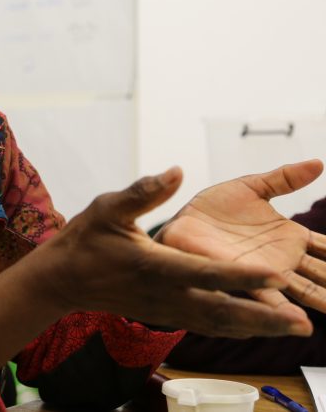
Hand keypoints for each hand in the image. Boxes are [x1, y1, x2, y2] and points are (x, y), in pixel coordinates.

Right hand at [39, 167, 311, 337]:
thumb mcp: (108, 207)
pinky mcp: (163, 316)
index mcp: (154, 265)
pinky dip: (236, 329)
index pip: (205, 273)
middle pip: (222, 312)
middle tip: (304, 324)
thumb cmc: (86, 239)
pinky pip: (206, 326)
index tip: (278, 276)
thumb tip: (177, 170)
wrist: (64, 279)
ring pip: (219, 325)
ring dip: (258, 329)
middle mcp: (165, 294)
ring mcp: (165, 310)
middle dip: (265, 318)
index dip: (242, 276)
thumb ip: (144, 191)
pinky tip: (257, 327)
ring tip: (296, 329)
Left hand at [157, 159, 325, 317]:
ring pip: (304, 293)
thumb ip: (283, 178)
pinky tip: (297, 321)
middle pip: (325, 279)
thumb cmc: (210, 209)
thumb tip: (318, 164)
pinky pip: (267, 296)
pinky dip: (282, 309)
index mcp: (289, 237)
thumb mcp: (250, 187)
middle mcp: (282, 260)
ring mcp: (264, 272)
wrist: (177, 222)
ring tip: (321, 323)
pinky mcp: (241, 278)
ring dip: (322, 304)